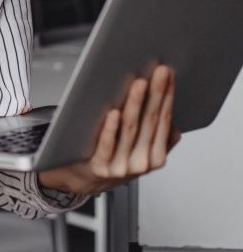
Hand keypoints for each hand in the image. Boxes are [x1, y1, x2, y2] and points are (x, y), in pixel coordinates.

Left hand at [38, 64, 180, 194]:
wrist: (82, 179)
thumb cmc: (112, 157)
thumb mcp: (140, 149)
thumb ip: (156, 134)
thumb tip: (169, 110)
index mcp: (155, 156)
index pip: (164, 121)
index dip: (167, 97)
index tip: (168, 74)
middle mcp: (141, 162)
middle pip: (150, 122)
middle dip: (157, 94)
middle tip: (160, 72)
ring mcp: (121, 166)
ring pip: (130, 129)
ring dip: (136, 104)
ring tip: (139, 83)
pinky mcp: (100, 166)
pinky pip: (107, 145)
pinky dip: (111, 129)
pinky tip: (113, 112)